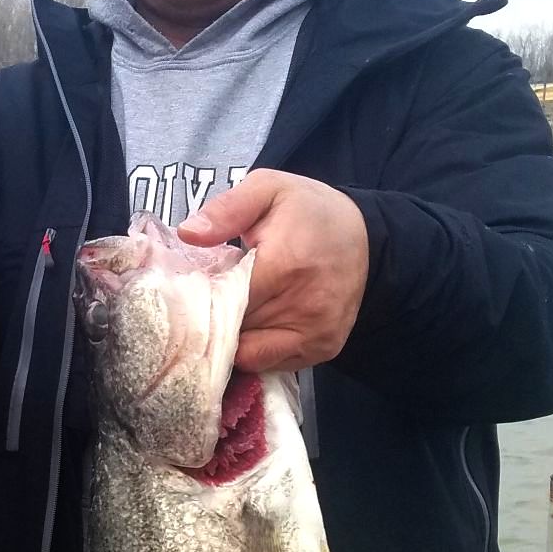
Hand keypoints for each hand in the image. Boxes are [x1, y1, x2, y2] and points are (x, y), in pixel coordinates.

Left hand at [178, 169, 368, 371]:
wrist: (364, 234)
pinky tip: (255, 324)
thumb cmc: (308, 210)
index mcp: (285, 265)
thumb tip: (188, 232)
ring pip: (248, 353)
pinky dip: (256, 348)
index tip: (195, 287)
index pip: (225, 301)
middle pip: (235, 329)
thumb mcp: (268, 189)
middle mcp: (305, 306)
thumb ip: (226, 209)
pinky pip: (270, 362)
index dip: (204, 297)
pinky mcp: (325, 348)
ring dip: (234, 336)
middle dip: (215, 317)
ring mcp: (317, 332)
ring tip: (234, 310)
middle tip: (211, 297)